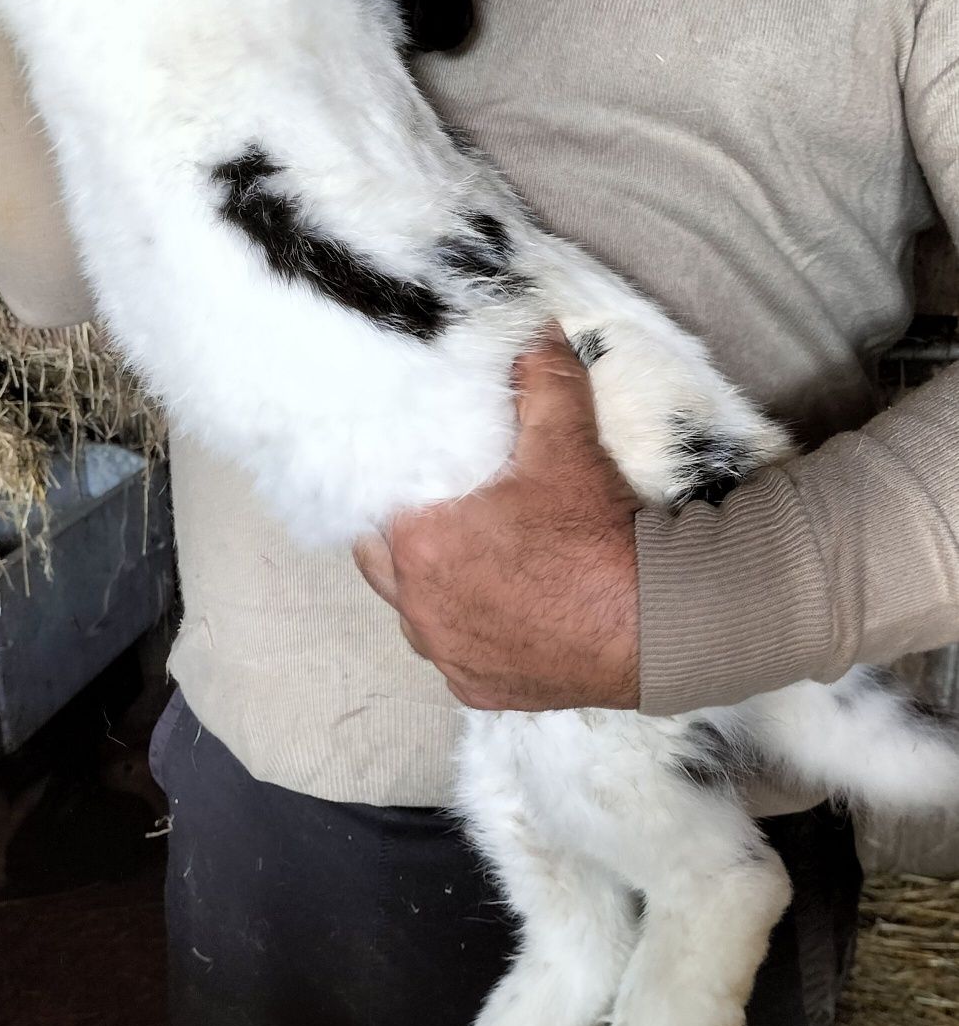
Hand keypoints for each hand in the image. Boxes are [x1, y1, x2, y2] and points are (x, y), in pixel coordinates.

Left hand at [353, 327, 640, 710]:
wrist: (654, 625)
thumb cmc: (597, 537)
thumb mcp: (567, 445)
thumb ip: (543, 384)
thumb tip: (537, 336)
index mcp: (418, 542)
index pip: (372, 508)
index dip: (390, 489)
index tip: (415, 480)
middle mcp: (418, 607)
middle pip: (380, 563)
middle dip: (402, 538)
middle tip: (441, 515)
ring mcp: (447, 654)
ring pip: (415, 613)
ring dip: (432, 588)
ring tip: (474, 563)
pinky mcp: (479, 689)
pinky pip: (455, 656)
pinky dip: (470, 633)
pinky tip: (503, 611)